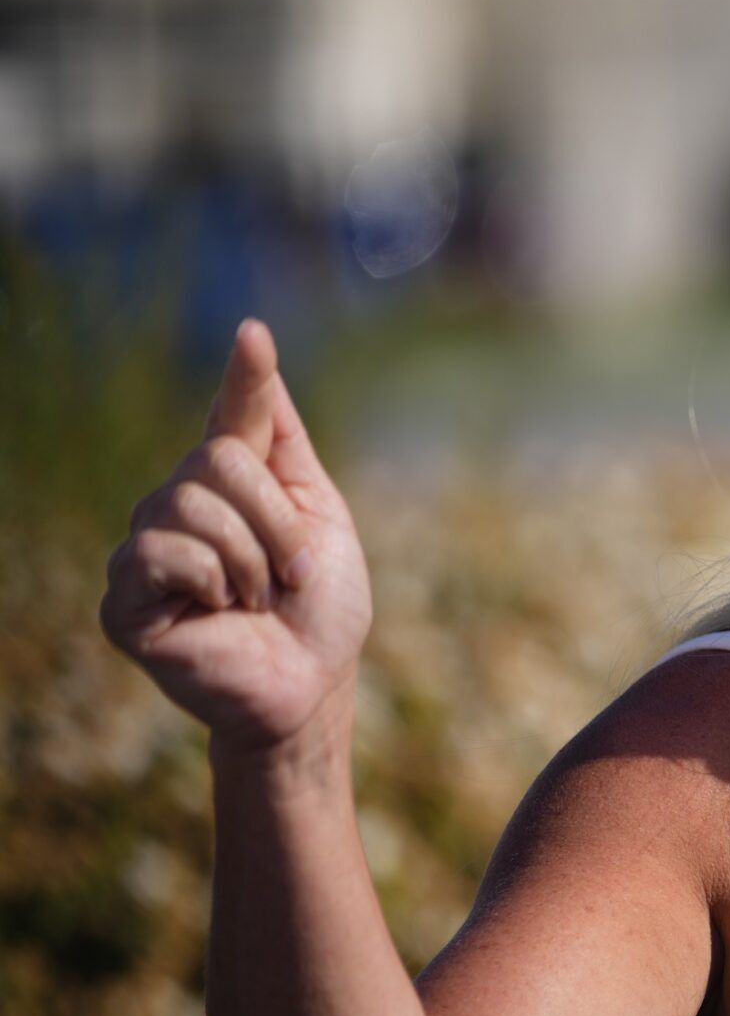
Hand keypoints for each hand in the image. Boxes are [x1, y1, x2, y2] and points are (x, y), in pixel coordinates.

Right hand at [101, 319, 372, 756]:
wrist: (312, 681)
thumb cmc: (319, 606)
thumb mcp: (319, 514)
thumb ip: (282, 441)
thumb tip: (254, 350)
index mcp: (229, 487)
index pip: (233, 418)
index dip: (244, 375)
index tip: (254, 334)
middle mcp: (176, 507)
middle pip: (218, 462)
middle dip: (277, 521)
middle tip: (290, 572)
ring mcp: (144, 551)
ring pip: (192, 504)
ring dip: (252, 558)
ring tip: (256, 598)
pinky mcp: (123, 600)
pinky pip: (164, 552)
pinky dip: (212, 581)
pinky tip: (217, 613)